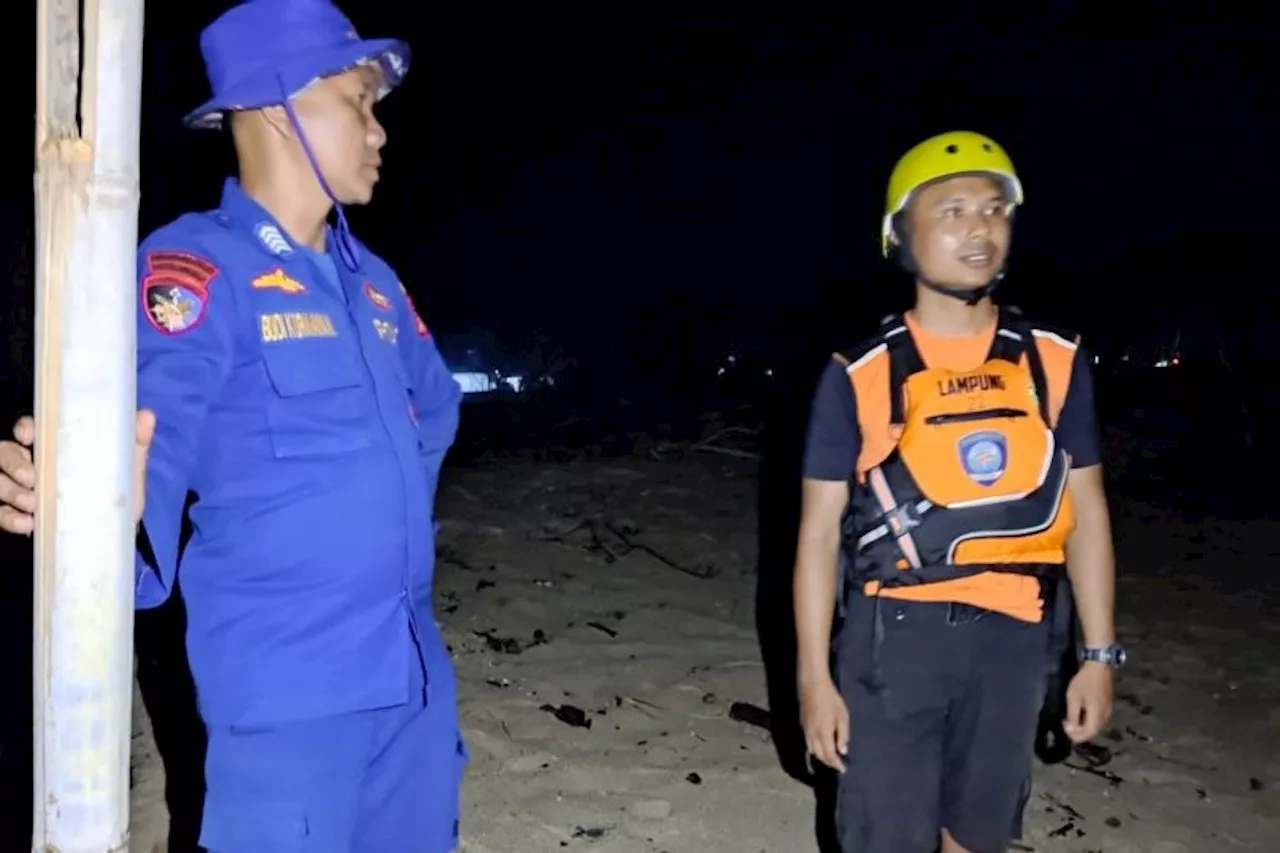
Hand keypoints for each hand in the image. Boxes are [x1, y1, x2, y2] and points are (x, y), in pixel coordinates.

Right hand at [0, 410, 155, 534]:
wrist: (111, 539)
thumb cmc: (114, 498)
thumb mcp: (127, 473)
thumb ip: (135, 445)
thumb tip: (146, 415)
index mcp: (55, 449)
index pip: (28, 430)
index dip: (24, 429)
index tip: (30, 436)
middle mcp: (29, 465)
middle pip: (4, 452)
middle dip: (14, 463)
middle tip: (33, 479)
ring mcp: (16, 490)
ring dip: (9, 490)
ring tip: (33, 504)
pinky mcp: (11, 515)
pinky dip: (8, 518)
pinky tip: (28, 523)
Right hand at [799, 675, 849, 772]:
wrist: (812, 685)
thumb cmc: (831, 699)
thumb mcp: (842, 716)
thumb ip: (843, 735)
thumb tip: (842, 751)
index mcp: (823, 734)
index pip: (830, 756)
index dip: (836, 764)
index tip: (843, 769)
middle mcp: (812, 736)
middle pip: (819, 756)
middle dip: (829, 762)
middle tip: (838, 765)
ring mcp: (806, 730)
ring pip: (812, 750)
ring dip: (821, 757)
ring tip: (830, 757)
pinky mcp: (802, 725)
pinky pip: (808, 743)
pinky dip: (815, 749)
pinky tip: (821, 745)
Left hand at [1063, 660, 1113, 742]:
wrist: (1099, 667)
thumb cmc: (1084, 682)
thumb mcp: (1073, 698)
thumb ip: (1072, 716)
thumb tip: (1070, 731)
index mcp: (1097, 715)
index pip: (1088, 734)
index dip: (1076, 736)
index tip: (1065, 729)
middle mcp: (1106, 716)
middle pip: (1093, 732)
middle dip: (1079, 733)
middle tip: (1067, 725)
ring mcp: (1109, 711)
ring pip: (1096, 726)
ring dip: (1084, 727)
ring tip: (1072, 720)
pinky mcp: (1109, 706)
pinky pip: (1099, 720)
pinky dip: (1089, 721)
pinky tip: (1081, 715)